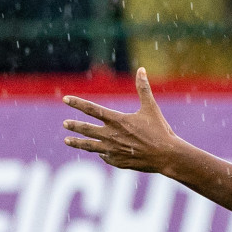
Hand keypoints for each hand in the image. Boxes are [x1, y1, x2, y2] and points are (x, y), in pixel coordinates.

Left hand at [62, 69, 182, 173]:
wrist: (167, 156)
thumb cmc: (160, 131)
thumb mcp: (151, 108)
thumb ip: (143, 88)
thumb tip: (141, 69)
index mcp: (118, 120)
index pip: (92, 109)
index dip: (78, 103)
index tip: (66, 99)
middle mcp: (112, 135)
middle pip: (86, 129)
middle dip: (74, 125)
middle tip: (65, 124)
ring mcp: (113, 150)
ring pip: (90, 146)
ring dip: (77, 143)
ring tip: (67, 141)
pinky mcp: (118, 162)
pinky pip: (105, 156)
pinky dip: (101, 153)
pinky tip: (99, 152)